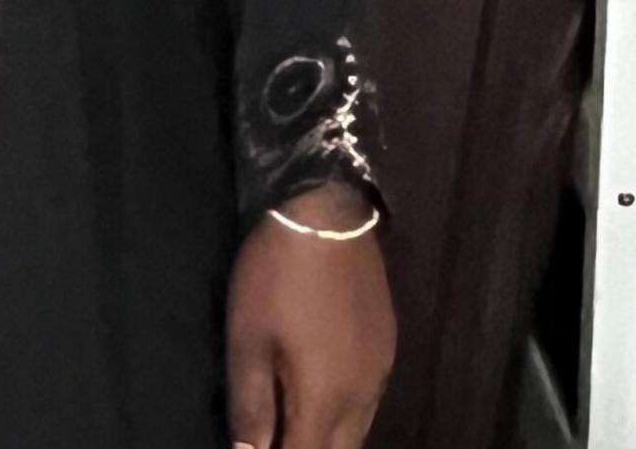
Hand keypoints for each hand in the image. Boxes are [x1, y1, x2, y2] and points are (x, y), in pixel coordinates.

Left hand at [224, 184, 392, 448]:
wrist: (326, 211)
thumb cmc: (276, 277)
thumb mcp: (248, 342)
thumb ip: (252, 407)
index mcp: (326, 400)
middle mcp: (364, 396)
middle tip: (276, 441)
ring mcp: (381, 371)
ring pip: (359, 432)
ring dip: (328, 440)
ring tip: (294, 429)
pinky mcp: (387, 347)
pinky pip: (368, 403)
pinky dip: (344, 417)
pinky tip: (320, 401)